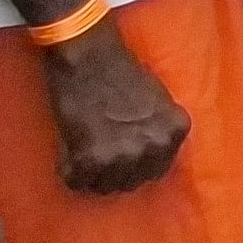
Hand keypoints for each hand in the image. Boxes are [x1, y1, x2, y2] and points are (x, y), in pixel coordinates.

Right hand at [44, 22, 191, 194]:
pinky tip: (68, 153)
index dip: (135, 165)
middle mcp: (154, 147)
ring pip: (104, 186)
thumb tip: (148, 161)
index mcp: (175, 132)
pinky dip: (68, 171)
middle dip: (113, 172)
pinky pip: (77, 182)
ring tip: (81, 152)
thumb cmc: (121, 72)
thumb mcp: (159, 101)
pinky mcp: (91, 157)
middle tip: (96, 154)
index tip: (119, 156)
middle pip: (131, 182)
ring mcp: (124, 155)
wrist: (90, 55)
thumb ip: (158, 131)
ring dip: (91, 175)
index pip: (157, 170)